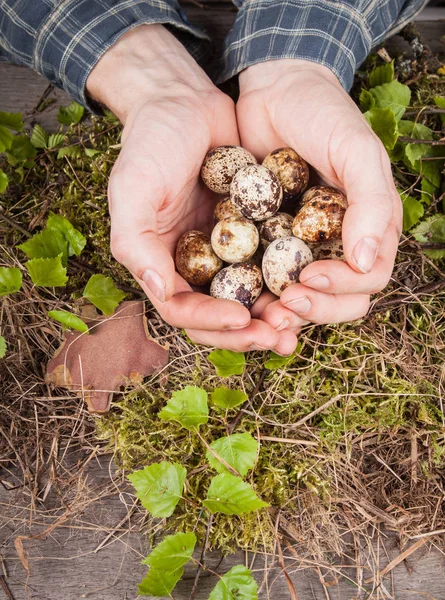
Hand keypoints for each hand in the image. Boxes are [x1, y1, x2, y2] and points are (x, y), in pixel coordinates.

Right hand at [87, 26, 295, 353]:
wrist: (183, 102)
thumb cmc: (150, 144)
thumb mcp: (133, 190)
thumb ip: (136, 244)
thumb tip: (160, 292)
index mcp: (163, 265)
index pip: (185, 311)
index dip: (211, 322)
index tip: (241, 320)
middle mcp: (196, 265)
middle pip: (223, 315)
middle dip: (251, 330)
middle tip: (281, 337)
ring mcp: (227, 250)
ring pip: (253, 295)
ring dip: (276, 313)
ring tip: (301, 321)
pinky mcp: (255, 230)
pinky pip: (274, 261)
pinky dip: (289, 277)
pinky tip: (312, 282)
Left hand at [237, 59, 400, 329]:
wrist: (275, 88)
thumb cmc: (323, 113)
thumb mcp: (355, 150)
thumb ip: (372, 204)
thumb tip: (366, 262)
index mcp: (369, 228)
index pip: (366, 280)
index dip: (341, 289)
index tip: (307, 278)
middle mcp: (338, 244)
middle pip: (337, 300)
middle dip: (313, 309)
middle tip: (282, 306)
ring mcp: (302, 245)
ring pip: (301, 297)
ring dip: (283, 314)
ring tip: (260, 316)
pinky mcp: (267, 241)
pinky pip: (264, 277)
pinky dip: (256, 295)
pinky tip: (239, 301)